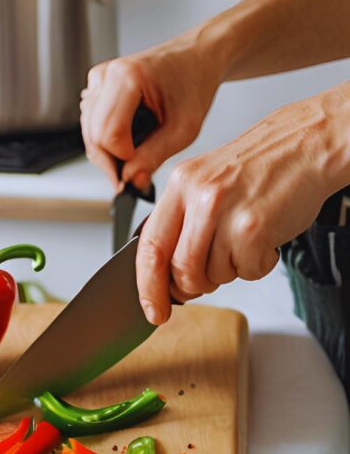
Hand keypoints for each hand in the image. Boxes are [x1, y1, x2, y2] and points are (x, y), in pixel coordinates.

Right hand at [80, 31, 225, 191]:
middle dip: (111, 162)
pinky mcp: (96, 86)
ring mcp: (98, 79)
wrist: (195, 57)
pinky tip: (126, 143)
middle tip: (132, 179)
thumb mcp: (185, 127)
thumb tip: (131, 181)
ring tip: (133, 160)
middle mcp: (107, 75)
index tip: (137, 175)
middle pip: (93, 135)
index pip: (109, 134)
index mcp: (128, 77)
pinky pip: (90, 123)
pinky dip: (104, 140)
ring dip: (107, 153)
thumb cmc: (193, 83)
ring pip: (88, 132)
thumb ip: (155, 156)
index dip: (121, 161)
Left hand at [136, 92, 342, 323]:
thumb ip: (182, 221)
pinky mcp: (255, 229)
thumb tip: (164, 273)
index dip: (147, 285)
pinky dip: (258, 266)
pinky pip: (247, 272)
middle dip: (194, 285)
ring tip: (245, 240)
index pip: (150, 246)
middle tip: (210, 275)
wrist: (306, 144)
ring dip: (231, 270)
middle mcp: (200, 197)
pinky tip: (265, 240)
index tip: (152, 309)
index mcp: (181, 184)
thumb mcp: (207, 180)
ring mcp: (227, 213)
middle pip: (181, 269)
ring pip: (214, 275)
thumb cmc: (260, 165)